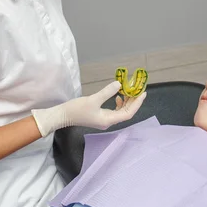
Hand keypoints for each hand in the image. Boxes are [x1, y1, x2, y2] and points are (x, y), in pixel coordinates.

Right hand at [32, 81, 146, 136]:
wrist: (62, 116)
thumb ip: (107, 92)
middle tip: (139, 89)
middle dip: (133, 101)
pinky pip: (114, 110)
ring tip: (129, 91)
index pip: (128, 113)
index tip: (143, 93)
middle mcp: (108, 121)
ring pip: (121, 111)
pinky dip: (119, 103)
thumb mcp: (93, 99)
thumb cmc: (76, 109)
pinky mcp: (100, 116)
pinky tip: (118, 96)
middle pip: (126, 112)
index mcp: (108, 120)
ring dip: (127, 101)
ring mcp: (104, 120)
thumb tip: (119, 84)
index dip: (137, 103)